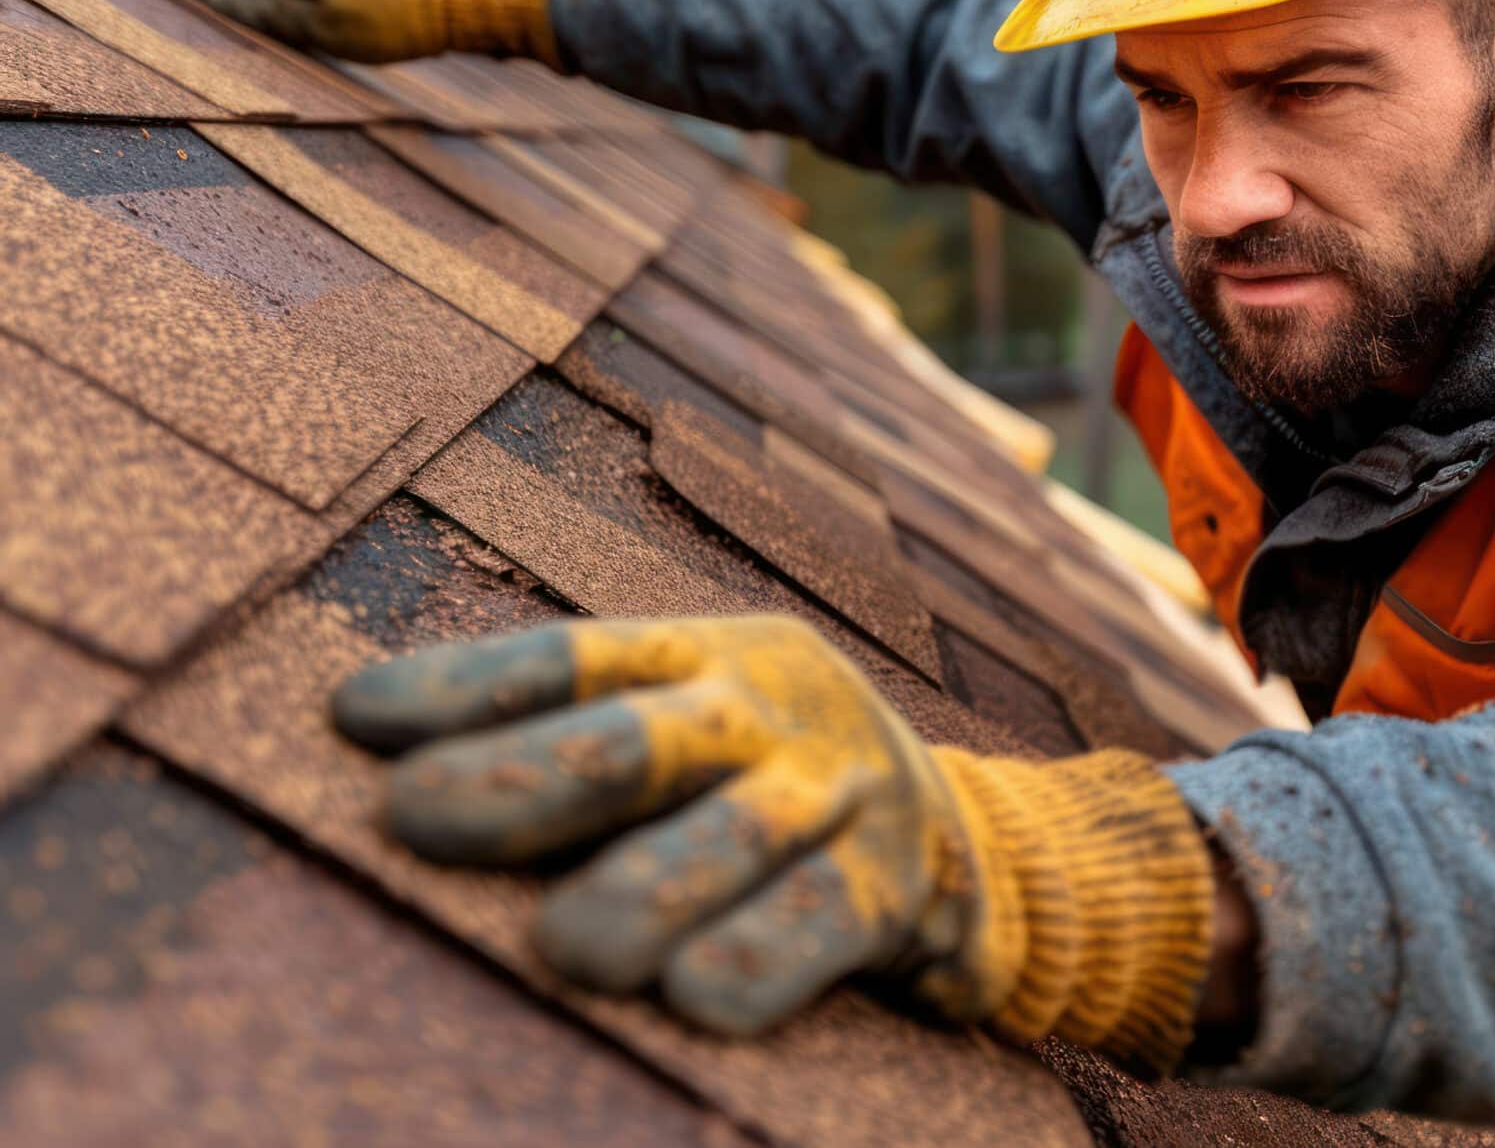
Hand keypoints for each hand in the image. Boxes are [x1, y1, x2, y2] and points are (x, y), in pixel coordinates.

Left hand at [331, 615, 1216, 1069]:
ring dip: (648, 887)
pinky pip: (824, 924)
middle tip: (416, 820)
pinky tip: (697, 1002)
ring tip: (564, 948)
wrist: (974, 847)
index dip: (467, 686)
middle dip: (526, 775)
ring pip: (735, 833)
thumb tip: (397, 784)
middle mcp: (774, 709)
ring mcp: (842, 792)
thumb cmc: (775, 796)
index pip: (575, 657)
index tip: (355, 720)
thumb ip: (588, 747)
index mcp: (709, 655)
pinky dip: (761, 959)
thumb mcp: (699, 738)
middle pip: (639, 735)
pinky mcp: (899, 886)